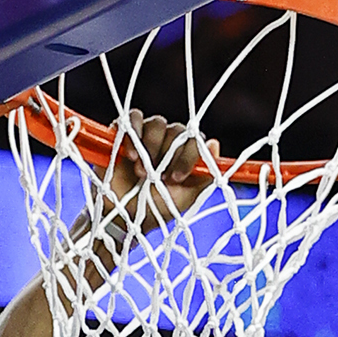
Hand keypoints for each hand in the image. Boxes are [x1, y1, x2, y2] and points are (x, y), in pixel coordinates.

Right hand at [101, 110, 210, 233]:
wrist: (123, 217)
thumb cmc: (155, 209)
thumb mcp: (185, 198)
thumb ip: (203, 175)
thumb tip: (214, 144)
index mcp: (183, 154)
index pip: (195, 140)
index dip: (188, 155)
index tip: (176, 178)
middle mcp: (167, 141)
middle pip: (176, 130)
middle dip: (169, 155)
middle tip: (158, 179)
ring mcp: (145, 135)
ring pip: (157, 123)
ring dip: (151, 146)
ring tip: (142, 172)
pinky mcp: (124, 133)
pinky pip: (133, 118)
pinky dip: (133, 133)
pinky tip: (130, 155)